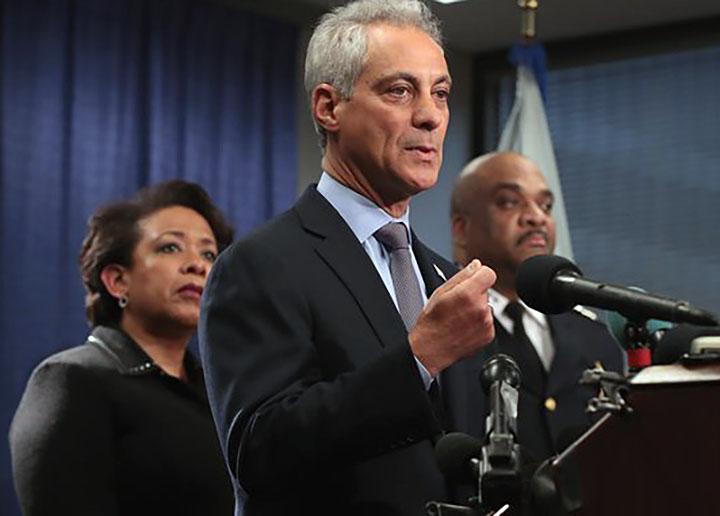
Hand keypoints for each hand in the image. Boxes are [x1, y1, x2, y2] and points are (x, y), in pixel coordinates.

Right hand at [409, 259, 495, 376]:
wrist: (431, 350)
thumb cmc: (431, 322)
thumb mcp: (440, 292)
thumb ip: (461, 276)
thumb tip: (476, 265)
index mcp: (468, 294)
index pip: (488, 273)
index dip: (478, 275)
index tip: (472, 281)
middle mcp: (481, 308)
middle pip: (486, 290)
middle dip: (475, 294)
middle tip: (458, 304)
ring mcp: (486, 323)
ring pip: (487, 306)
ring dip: (477, 309)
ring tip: (459, 318)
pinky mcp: (489, 335)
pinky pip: (488, 321)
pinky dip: (479, 323)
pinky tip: (464, 327)